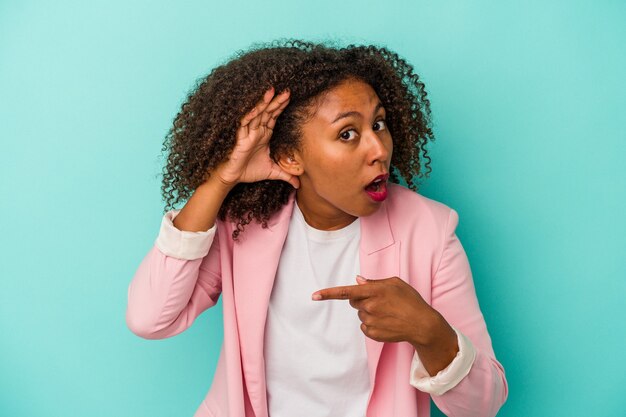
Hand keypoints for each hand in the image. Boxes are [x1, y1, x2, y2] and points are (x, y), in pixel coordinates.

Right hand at [214, 86, 299, 188]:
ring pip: (256, 115)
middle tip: (287, 90)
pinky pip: (244, 125)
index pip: (274, 117)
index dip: (281, 107)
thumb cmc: (249, 171)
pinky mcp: (239, 139)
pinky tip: (255, 109)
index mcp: (264, 135)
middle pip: (267, 112)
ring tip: (271, 91)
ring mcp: (248, 133)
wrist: (233, 178)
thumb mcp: (272, 172)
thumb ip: (286, 175)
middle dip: (276, 101)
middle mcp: (256, 131)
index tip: (290, 97)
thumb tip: (298, 185)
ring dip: (263, 103)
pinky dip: (249, 116)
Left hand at [312, 275, 458, 374]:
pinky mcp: (372, 334)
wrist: (422, 325)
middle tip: (381, 301)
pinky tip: (387, 323)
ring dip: (370, 312)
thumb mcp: (395, 284)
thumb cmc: (410, 300)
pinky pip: (365, 326)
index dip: (328, 294)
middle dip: (362, 300)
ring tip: (388, 313)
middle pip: (353, 301)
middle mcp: (369, 307)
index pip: (346, 292)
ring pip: (360, 314)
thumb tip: (357, 281)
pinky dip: (373, 324)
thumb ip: (374, 282)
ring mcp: (370, 321)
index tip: (314, 296)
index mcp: (373, 291)